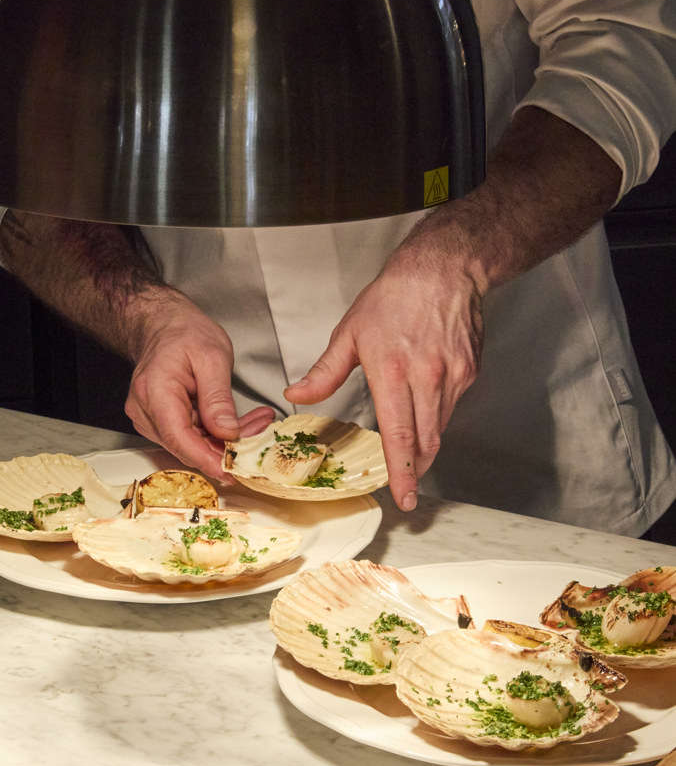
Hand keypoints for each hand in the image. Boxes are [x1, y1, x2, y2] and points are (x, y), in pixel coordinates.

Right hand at [125, 294, 274, 476]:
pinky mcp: (159, 421)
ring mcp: (149, 417)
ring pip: (190, 443)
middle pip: (186, 444)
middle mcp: (145, 410)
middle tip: (260, 435)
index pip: (179, 437)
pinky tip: (237, 424)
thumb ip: (218, 398)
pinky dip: (214, 433)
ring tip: (255, 422)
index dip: (206, 459)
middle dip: (224, 448)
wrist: (165, 325)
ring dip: (223, 440)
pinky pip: (189, 436)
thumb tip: (226, 432)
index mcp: (155, 391)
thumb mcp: (212, 357)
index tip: (230, 471)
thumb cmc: (185, 333)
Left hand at [285, 214, 486, 509]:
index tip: (403, 496)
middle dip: (415, 470)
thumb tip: (297, 395)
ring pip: (440, 427)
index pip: (398, 434)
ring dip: (426, 445)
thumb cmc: (394, 297)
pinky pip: (451, 407)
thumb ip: (324, 372)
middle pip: (425, 440)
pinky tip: (425, 411)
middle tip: (407, 490)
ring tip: (413, 456)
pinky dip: (437, 417)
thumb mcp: (350, 332)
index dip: (402, 471)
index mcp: (393, 371)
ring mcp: (452, 376)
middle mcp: (427, 377)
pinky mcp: (468, 372)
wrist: (442, 270)